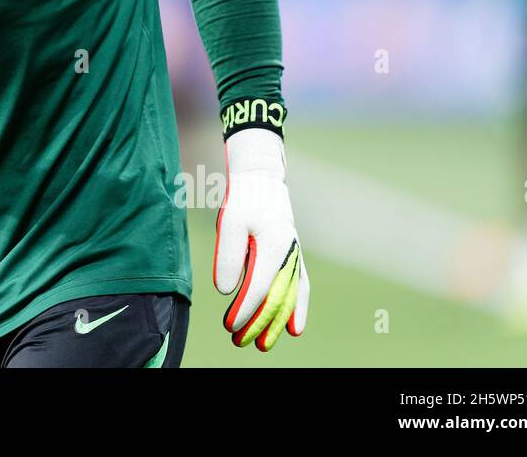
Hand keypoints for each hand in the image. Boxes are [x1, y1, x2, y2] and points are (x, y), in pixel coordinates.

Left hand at [213, 128, 310, 350]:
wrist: (263, 182)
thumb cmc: (243, 201)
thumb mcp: (230, 222)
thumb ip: (228, 255)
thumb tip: (226, 291)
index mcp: (272, 246)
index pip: (258, 287)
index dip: (244, 310)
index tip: (230, 325)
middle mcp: (288, 255)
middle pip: (276, 298)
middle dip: (258, 323)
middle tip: (241, 343)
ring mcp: (294, 257)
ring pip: (290, 297)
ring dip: (277, 323)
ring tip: (265, 344)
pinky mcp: (293, 258)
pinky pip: (300, 288)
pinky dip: (298, 309)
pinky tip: (293, 328)